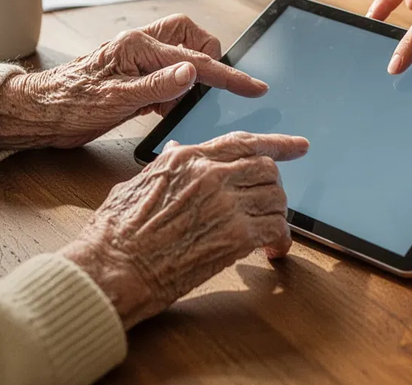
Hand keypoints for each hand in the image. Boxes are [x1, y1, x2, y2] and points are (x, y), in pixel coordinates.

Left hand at [0, 14, 267, 148]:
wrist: (37, 113)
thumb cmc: (68, 106)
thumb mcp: (115, 101)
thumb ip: (157, 86)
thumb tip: (191, 73)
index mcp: (137, 46)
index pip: (195, 61)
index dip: (228, 76)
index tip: (254, 87)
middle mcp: (139, 44)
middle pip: (193, 38)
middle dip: (209, 59)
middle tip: (211, 90)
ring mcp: (137, 56)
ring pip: (182, 51)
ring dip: (192, 73)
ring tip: (184, 103)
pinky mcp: (134, 71)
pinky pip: (169, 70)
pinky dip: (177, 87)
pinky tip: (169, 107)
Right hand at [61, 132, 309, 328]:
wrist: (113, 269)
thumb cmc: (115, 234)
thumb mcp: (136, 185)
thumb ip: (165, 166)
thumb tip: (178, 150)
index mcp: (188, 159)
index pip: (242, 143)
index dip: (276, 144)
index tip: (298, 146)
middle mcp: (211, 174)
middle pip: (266, 168)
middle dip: (275, 185)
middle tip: (275, 202)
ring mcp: (226, 204)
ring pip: (276, 197)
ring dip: (277, 215)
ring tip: (268, 231)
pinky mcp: (236, 236)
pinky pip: (276, 229)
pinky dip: (280, 241)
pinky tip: (272, 251)